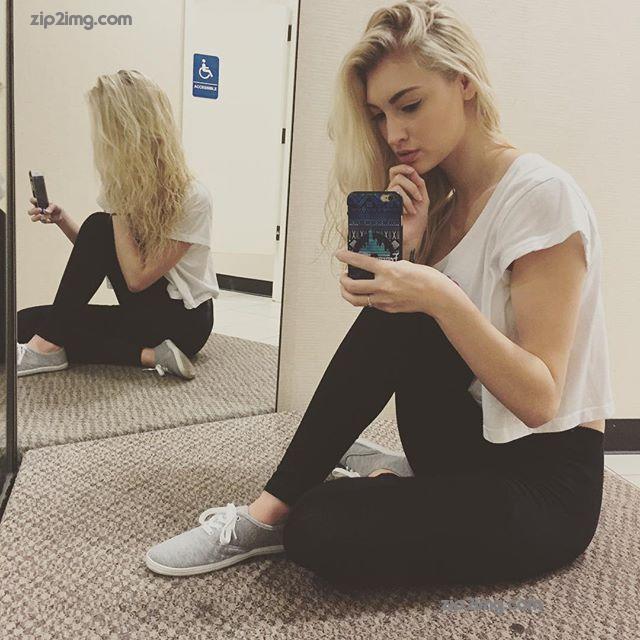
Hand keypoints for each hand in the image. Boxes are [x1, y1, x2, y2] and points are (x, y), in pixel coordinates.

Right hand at [28, 197, 64, 224]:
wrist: (60, 215)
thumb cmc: (56, 208)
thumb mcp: (55, 206)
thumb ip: (50, 207)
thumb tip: (46, 211)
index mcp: (38, 203)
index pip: (32, 200)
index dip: (33, 200)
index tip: (36, 201)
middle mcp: (37, 209)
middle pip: (30, 211)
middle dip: (34, 211)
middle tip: (40, 209)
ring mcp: (39, 216)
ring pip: (33, 218)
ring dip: (37, 217)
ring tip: (42, 216)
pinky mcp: (43, 220)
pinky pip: (42, 221)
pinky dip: (46, 220)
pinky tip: (49, 219)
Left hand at [333, 248, 453, 317]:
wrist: (437, 296)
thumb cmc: (425, 278)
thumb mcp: (405, 264)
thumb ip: (388, 266)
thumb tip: (376, 267)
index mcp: (388, 270)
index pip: (360, 262)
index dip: (346, 257)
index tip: (338, 254)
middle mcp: (383, 286)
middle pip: (351, 286)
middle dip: (343, 280)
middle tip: (343, 275)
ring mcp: (384, 300)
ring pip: (355, 300)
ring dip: (347, 293)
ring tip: (347, 287)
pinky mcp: (388, 309)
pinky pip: (370, 304)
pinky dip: (364, 298)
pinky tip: (366, 293)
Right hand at [386, 164, 429, 259]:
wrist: (412, 236)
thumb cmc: (417, 221)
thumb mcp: (423, 199)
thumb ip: (419, 184)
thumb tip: (413, 171)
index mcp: (398, 190)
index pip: (395, 171)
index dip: (403, 167)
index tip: (413, 172)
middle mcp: (390, 192)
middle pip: (396, 174)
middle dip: (412, 184)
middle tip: (419, 198)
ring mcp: (386, 198)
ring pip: (397, 182)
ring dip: (410, 192)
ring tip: (414, 207)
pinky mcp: (384, 204)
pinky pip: (395, 192)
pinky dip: (406, 201)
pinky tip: (407, 212)